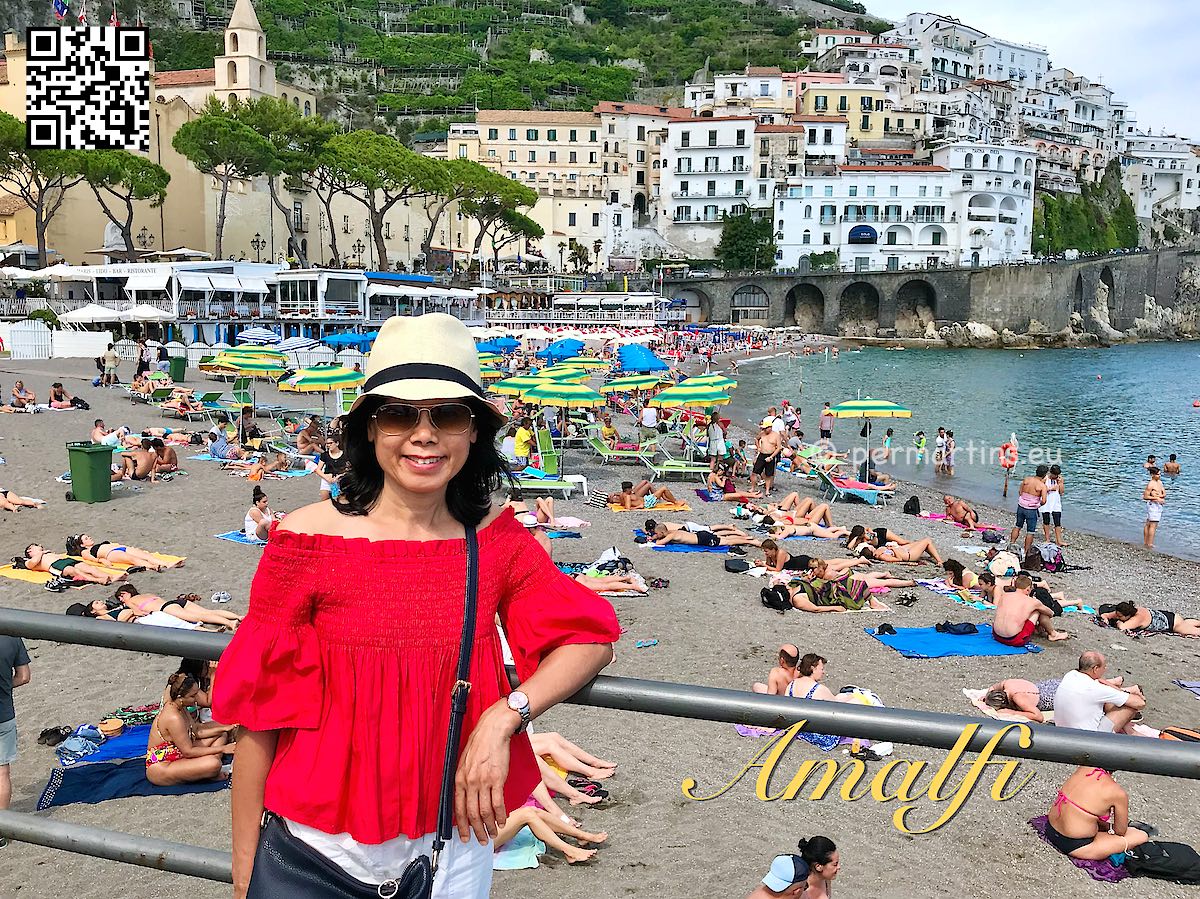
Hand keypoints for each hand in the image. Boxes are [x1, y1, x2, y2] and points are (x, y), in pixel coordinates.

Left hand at [454, 701, 515, 844]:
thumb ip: (464, 781)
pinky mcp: (497, 779)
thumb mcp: (464, 763)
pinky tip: (502, 820)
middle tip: (482, 841)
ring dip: (490, 826)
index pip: (458, 810)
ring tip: (494, 833)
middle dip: (477, 831)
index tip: (465, 837)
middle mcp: (469, 783)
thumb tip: (466, 799)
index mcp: (459, 780)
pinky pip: (498, 803)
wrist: (492, 731)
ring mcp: (483, 782)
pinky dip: (500, 815)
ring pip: (485, 812)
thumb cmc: (479, 745)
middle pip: (472, 814)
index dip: (462, 826)